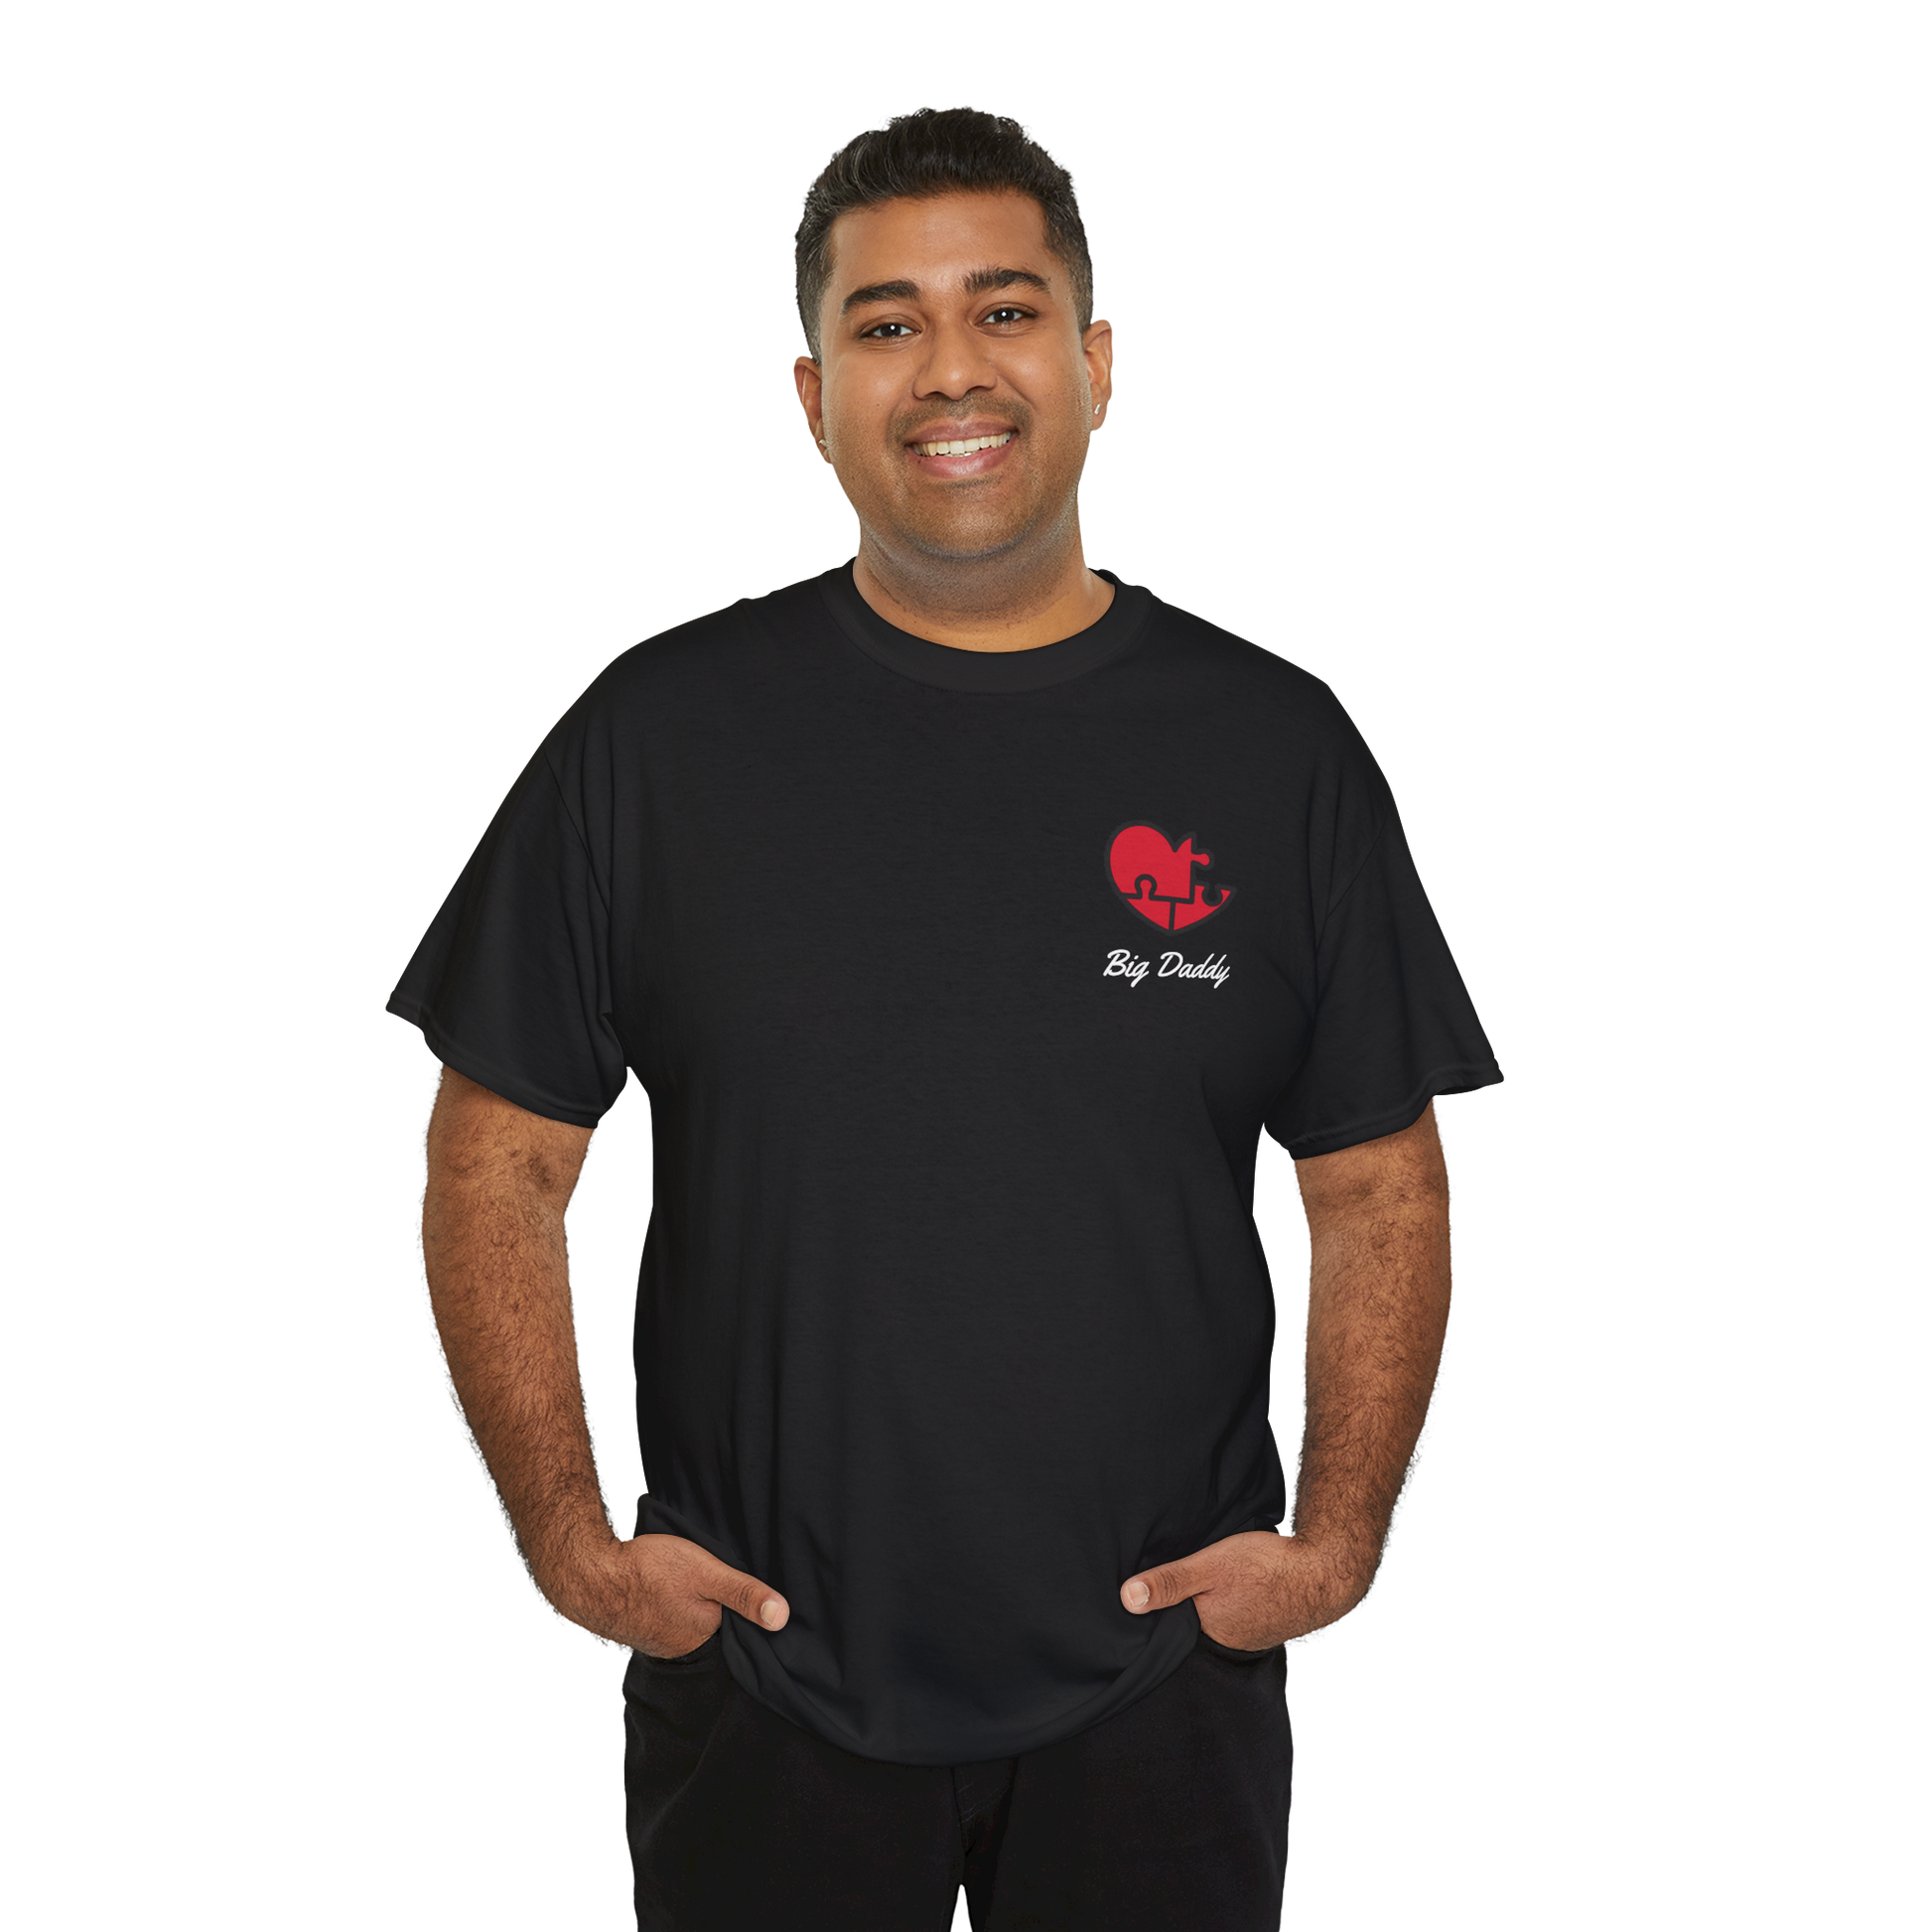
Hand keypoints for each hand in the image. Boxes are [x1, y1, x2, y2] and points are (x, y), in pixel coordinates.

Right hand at [552, 1531, 790, 1658]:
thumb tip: (783, 1618)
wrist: (589, 1574)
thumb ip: (743, 1593)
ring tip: (688, 1584)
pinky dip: (668, 1606)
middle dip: (715, 1607)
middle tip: (712, 1579)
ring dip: (689, 1605)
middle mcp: (680, 1647)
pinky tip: (665, 1589)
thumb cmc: (649, 1569)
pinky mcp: (638, 1627)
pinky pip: (664, 1618)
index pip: (735, 1625)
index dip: (741, 1606)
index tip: (742, 1587)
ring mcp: (656, 1640)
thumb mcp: (707, 1572)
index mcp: (703, 1636)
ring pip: (686, 1621)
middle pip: (710, 1623)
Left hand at [1119, 1530, 1364, 1650]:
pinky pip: (1241, 1616)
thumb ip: (1170, 1581)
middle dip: (1184, 1611)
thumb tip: (1127, 1599)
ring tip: (1203, 1588)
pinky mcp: (1270, 1622)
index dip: (1158, 1613)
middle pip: (1195, 1626)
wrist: (1325, 1570)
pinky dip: (1235, 1604)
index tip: (1142, 1599)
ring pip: (1219, 1621)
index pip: (1172, 1628)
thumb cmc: (1266, 1566)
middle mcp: (1229, 1641)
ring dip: (1212, 1607)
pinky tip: (1236, 1589)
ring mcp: (1253, 1635)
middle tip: (1169, 1590)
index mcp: (1209, 1631)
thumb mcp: (1210, 1566)